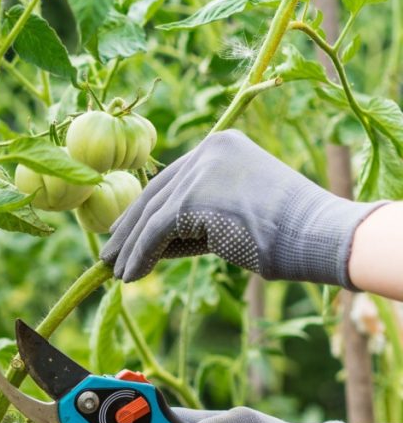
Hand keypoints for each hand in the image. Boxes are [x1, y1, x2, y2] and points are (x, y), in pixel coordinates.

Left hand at [101, 131, 384, 286]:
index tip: (123, 233)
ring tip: (116, 272)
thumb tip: (154, 242)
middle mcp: (207, 149)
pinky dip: (139, 256)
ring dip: (130, 248)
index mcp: (220, 145)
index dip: (143, 210)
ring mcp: (199, 171)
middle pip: (154, 194)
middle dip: (129, 228)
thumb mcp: (230, 214)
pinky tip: (131, 277)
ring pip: (151, 215)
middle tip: (109, 254)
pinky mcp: (192, 199)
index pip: (171, 181)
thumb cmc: (283, 233)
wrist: (313, 234)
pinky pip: (154, 232)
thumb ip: (194, 218)